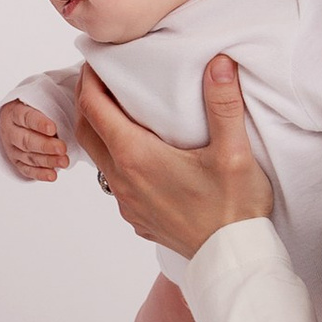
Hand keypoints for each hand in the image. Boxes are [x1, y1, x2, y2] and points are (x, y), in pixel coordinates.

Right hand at [0, 99, 70, 182]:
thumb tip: (76, 103)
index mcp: (15, 112)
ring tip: (64, 162)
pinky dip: (40, 174)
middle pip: (26, 140)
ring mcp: (12, 148)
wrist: (18, 121)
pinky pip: (27, 170)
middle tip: (62, 148)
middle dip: (45, 146)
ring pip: (28, 157)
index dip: (39, 123)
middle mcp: (11, 131)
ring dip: (47, 161)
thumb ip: (52, 103)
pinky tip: (52, 175)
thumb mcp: (39, 101)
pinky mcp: (17, 162)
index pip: (26, 117)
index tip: (53, 128)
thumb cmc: (35, 109)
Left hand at [76, 56, 273, 258]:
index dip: (88, 80)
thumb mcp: (234, 152)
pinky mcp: (138, 217)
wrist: (233, 260)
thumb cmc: (234, 209)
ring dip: (100, 131)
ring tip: (119, 111)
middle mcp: (123, 180)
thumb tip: (219, 64)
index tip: (95, 61)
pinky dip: (115, 158)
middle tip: (100, 79)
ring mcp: (127, 202)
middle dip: (87, 100)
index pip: (94, 108)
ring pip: (98, 158)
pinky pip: (114, 182)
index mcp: (137, 157)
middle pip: (86, 131)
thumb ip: (223, 104)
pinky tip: (139, 152)